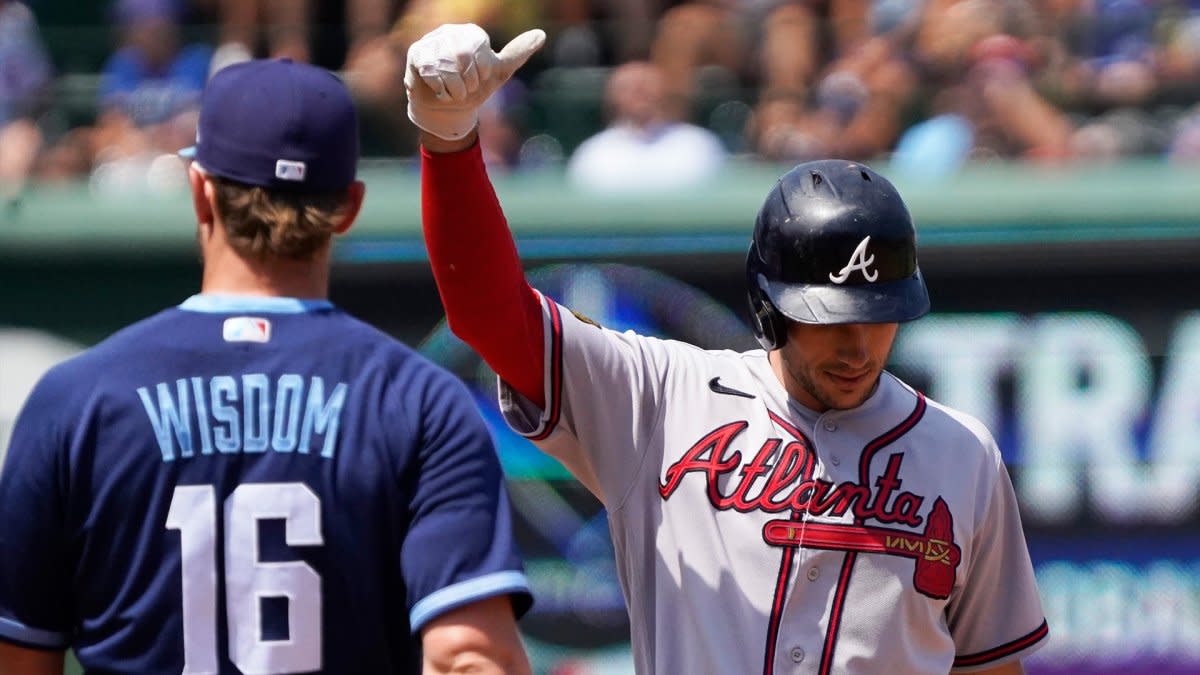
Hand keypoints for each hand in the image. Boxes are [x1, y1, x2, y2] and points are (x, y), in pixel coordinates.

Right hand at [405, 23, 545, 141]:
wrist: (447, 109)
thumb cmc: (473, 88)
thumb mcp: (498, 73)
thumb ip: (517, 53)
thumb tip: (541, 35)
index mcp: (473, 33)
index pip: (481, 50)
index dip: (481, 72)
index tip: (479, 80)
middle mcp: (451, 32)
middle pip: (462, 54)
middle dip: (467, 81)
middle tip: (465, 89)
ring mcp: (432, 41)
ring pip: (445, 63)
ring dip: (453, 88)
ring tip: (453, 92)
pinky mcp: (417, 53)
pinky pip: (430, 69)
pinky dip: (439, 87)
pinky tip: (439, 91)